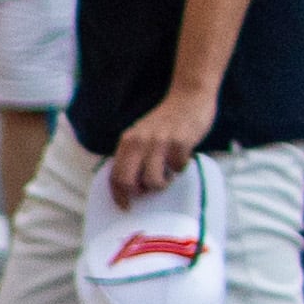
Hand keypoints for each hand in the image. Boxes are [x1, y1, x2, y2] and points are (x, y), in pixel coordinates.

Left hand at [108, 77, 216, 205]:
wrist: (188, 97)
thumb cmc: (166, 121)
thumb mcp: (141, 135)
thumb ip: (134, 155)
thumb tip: (130, 185)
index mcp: (128, 141)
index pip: (115, 175)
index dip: (118, 195)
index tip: (125, 206)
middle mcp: (140, 141)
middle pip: (128, 181)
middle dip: (139, 192)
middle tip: (150, 189)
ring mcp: (160, 142)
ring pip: (153, 181)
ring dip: (163, 183)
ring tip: (168, 171)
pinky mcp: (180, 142)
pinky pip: (178, 169)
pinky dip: (181, 168)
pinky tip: (182, 156)